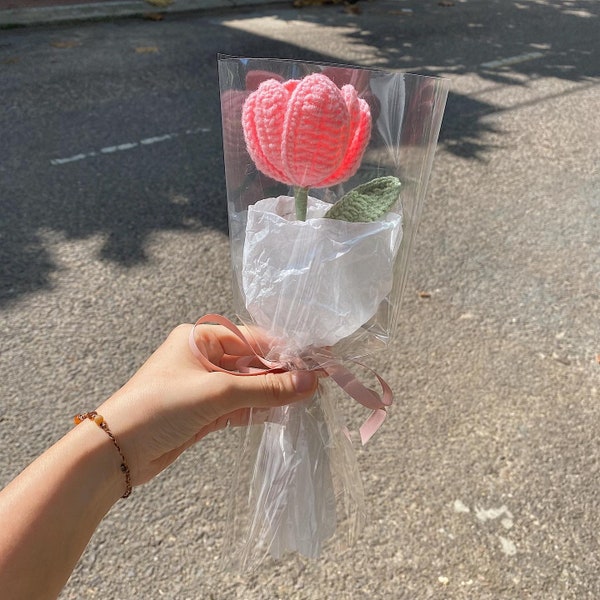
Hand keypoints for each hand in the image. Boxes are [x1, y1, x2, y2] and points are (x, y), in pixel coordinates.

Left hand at [97, 323, 317, 487]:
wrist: (116, 452)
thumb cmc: (160, 407)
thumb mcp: (217, 393)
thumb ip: (265, 389)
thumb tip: (310, 382)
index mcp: (200, 338)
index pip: (253, 339)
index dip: (286, 350)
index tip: (318, 361)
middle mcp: (203, 357)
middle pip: (253, 362)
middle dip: (282, 374)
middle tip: (317, 384)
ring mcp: (204, 385)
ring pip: (248, 385)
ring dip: (273, 394)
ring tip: (306, 400)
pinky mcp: (204, 411)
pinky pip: (239, 405)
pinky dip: (258, 410)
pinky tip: (281, 415)